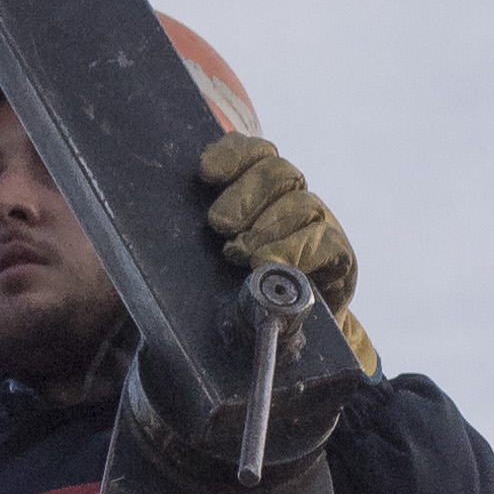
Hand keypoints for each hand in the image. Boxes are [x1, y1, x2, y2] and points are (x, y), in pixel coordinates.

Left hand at [201, 136, 382, 372]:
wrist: (283, 340)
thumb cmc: (237, 298)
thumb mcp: (204, 263)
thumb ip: (193, 239)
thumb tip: (155, 221)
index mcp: (261, 194)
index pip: (255, 154)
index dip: (234, 154)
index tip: (207, 174)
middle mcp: (293, 204)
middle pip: (281, 173)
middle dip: (246, 195)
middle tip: (219, 226)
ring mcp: (318, 230)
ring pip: (304, 205)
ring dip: (268, 226)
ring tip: (243, 255)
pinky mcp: (338, 260)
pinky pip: (327, 243)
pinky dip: (297, 250)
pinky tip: (271, 263)